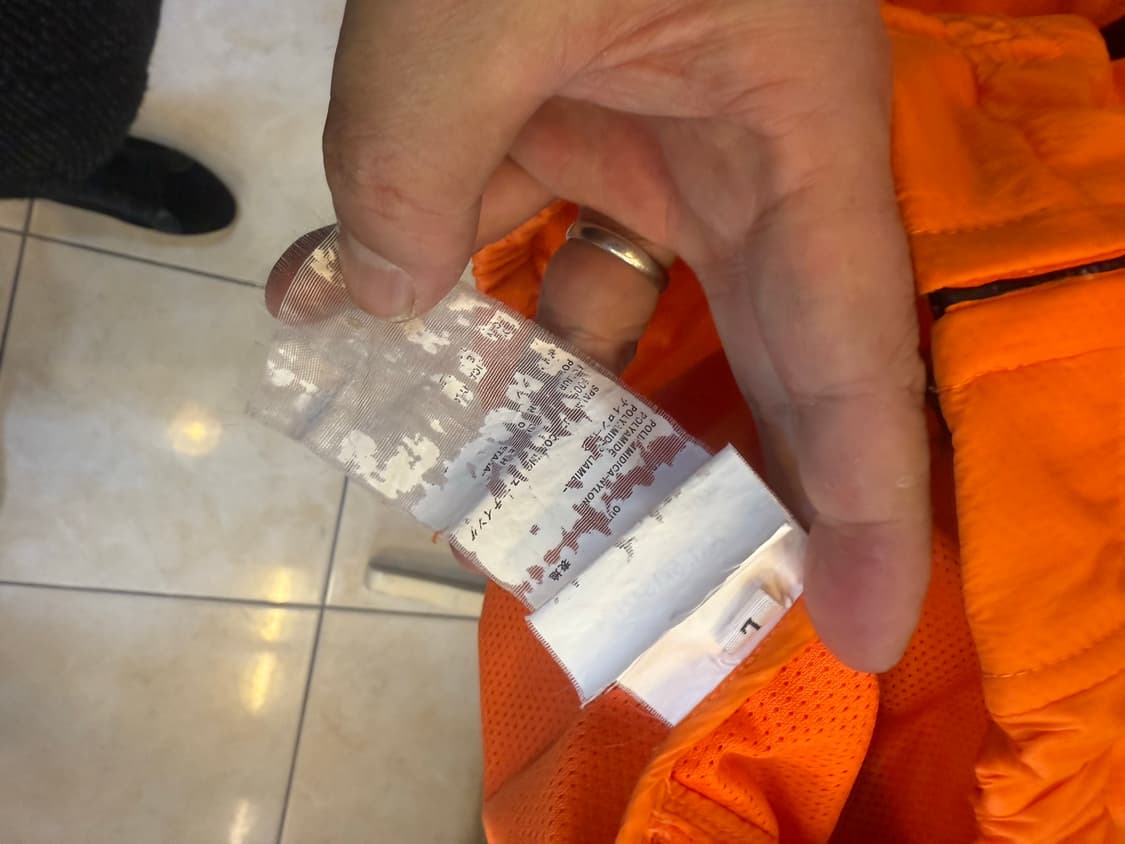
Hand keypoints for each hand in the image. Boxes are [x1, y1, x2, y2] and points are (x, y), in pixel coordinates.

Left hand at [317, 0, 929, 671]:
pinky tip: (341, 304)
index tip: (861, 621)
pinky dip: (445, 270)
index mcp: (789, 134)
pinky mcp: (566, 114)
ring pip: (615, 306)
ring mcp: (649, 138)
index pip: (847, 353)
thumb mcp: (472, 7)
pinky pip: (523, 227)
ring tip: (443, 472)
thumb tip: (378, 306)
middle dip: (706, 482)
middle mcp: (739, 156)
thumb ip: (418, 167)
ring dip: (524, 388)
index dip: (861, 496)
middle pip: (750, 359)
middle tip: (668, 603)